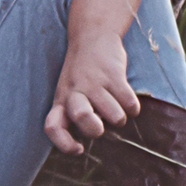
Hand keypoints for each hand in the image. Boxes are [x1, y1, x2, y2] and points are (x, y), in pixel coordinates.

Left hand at [44, 27, 137, 153]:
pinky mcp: (114, 74)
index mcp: (60, 100)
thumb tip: (92, 140)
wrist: (93, 36)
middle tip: (101, 126)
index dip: (64, 143)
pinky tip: (128, 101)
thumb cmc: (81, 74)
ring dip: (120, 118)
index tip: (79, 149)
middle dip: (96, 129)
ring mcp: (94, 82)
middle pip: (81, 117)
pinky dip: (133, 108)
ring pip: (114, 116)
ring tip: (117, 109)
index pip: (52, 127)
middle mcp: (74, 92)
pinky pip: (129, 103)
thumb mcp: (68, 92)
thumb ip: (73, 115)